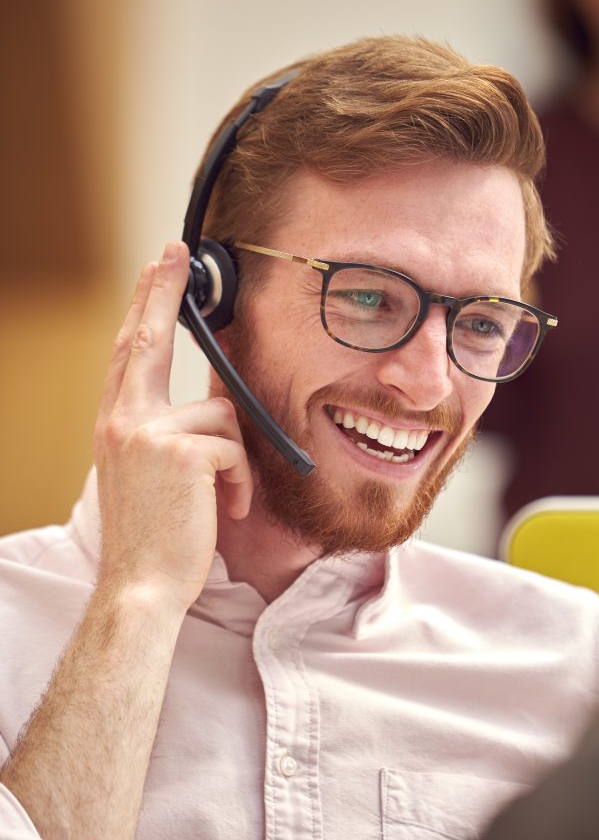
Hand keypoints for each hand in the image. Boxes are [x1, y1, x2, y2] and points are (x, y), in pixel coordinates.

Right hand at [93, 241, 252, 613]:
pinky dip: (241, 481)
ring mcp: (148, 433)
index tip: (156, 269)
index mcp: (115, 424)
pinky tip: (228, 509)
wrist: (141, 587)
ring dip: (236, 460)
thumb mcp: (148, 475)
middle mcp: (123, 420)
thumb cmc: (153, 536)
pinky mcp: (182, 452)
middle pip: (150, 339)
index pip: (128, 352)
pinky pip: (235, 446)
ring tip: (224, 498)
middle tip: (176, 252)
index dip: (143, 307)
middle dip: (164, 291)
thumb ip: (166, 433)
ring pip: (222, 414)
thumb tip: (210, 405)